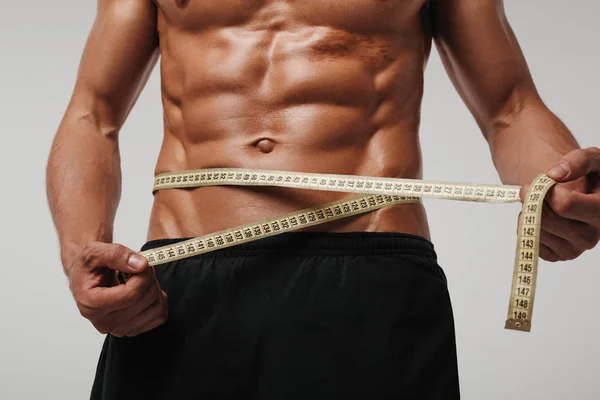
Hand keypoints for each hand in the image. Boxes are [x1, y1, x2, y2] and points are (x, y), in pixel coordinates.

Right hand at [68, 242, 167, 336]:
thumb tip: (141, 264)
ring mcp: (119, 329)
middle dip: (148, 278)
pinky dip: (158, 299)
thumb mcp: (95, 251)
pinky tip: (144, 290)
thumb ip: (117, 255)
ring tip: (139, 278)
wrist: (87, 278)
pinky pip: (160, 315)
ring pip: (156, 308)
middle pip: (145, 299)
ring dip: (154, 287)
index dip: (143, 274)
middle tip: (140, 266)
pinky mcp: (134, 330)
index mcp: (90, 304)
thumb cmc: (88, 266)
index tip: (142, 261)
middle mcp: (103, 322)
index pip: (132, 294)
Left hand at [521, 147, 599, 261]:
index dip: (548, 191)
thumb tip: (555, 174)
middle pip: (547, 219)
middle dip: (534, 200)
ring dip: (530, 212)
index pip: (565, 205)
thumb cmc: (589, 176)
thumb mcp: (593, 159)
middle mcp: (592, 237)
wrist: (581, 194)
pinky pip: (530, 241)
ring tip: (541, 202)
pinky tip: (541, 217)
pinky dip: (527, 226)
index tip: (543, 181)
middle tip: (530, 188)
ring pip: (537, 230)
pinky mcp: (556, 256)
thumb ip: (579, 161)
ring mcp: (573, 249)